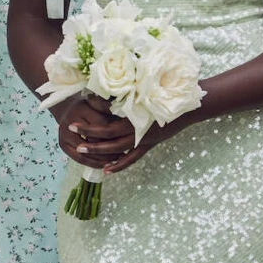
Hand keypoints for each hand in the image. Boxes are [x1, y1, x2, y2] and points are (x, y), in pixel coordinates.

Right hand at [53, 96, 135, 167]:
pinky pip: (79, 159)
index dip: (112, 136)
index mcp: (80, 111)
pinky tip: (104, 165)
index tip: (125, 141)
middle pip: (91, 142)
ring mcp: (63, 136)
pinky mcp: (63, 145)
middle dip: (107, 150)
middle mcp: (69, 124)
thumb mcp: (98, 102)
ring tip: (114, 163)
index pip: (99, 127)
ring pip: (84, 154)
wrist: (66, 109)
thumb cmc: (87, 106)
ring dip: (100, 160)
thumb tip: (121, 110)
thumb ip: (108, 107)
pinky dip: (92, 163)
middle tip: (122, 155)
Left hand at [54, 95, 185, 175]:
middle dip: (91, 143)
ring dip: (103, 155)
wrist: (189, 106)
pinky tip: (108, 169)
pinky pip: (133, 158)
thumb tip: (102, 93)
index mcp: (133, 119)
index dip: (89, 128)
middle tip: (75, 143)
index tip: (73, 124)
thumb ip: (124, 96)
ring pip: (120, 152)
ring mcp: (144, 140)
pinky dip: (120, 164)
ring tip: (86, 157)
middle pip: (109, 142)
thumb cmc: (164, 94)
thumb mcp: (142, 92)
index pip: (106, 128)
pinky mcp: (149, 144)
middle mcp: (137, 132)